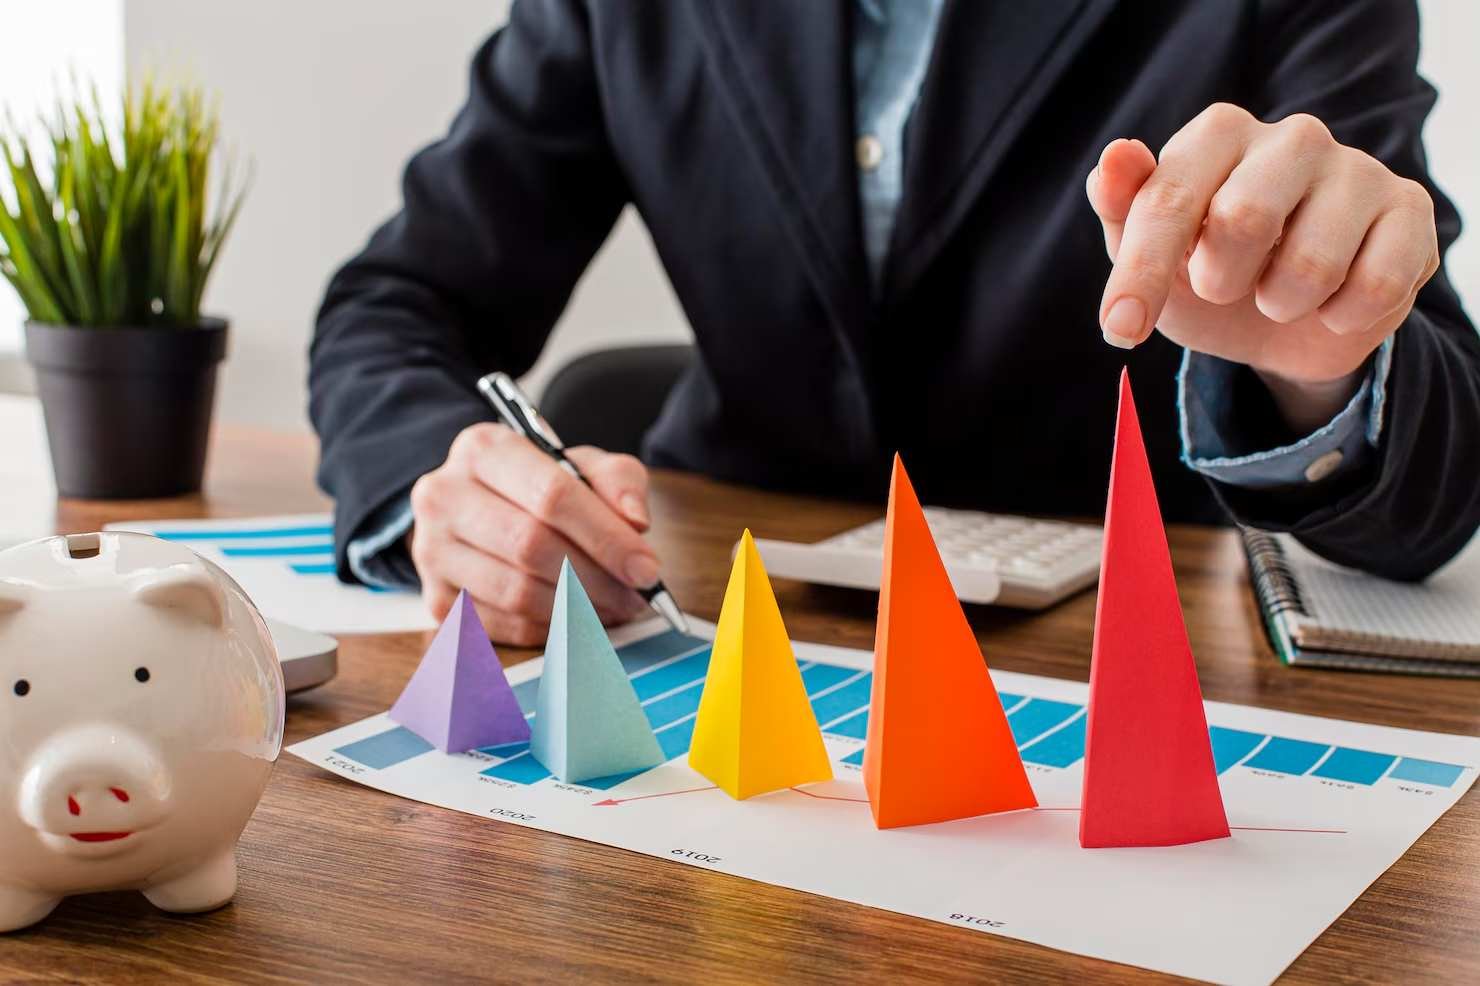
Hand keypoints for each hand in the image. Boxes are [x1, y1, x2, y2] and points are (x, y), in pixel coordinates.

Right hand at [407, 423, 655, 643]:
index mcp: (483, 448)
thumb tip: (636, 523)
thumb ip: (618, 481)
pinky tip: (578, 619)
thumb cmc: (538, 486)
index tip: (646, 568)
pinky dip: (549, 629)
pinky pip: (502, 625)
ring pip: (515, 591)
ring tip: (615, 608)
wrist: (480, 508)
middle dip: (596, 578)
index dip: (606, 537)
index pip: (551, 495)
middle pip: (531, 546)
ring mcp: (431, 550)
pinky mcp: (436, 598)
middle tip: (637, 596)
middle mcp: (444, 495)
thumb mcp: (582, 466)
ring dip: (577, 609)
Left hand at [1087, 103, 1438, 432]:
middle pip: (1244, 219)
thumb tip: (1114, 158)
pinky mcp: (1410, 211)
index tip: (1120, 328)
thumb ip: (1122, 209)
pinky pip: (1372, 288)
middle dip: (1220, 281)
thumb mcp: (1150, 254)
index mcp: (1219, 134)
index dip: (1142, 272)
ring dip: (1281, 306)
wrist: (1283, 325)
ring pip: (1311, 267)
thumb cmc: (1207, 270)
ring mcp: (1359, 170)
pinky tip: (1331, 303)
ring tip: (1278, 293)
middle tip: (1222, 286)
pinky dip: (1338, 319)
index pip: (1170, 198)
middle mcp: (1294, 136)